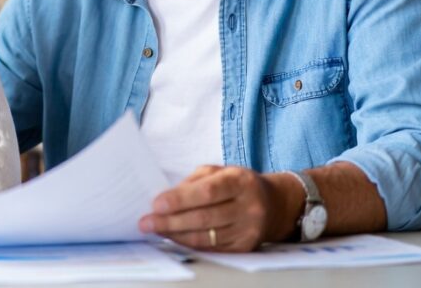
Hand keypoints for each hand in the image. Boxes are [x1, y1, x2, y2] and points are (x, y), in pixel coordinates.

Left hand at [138, 165, 299, 251]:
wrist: (274, 204)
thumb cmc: (237, 184)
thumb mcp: (219, 171)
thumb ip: (193, 182)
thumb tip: (165, 198)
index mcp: (240, 181)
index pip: (207, 192)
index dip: (180, 199)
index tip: (156, 204)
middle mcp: (249, 206)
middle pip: (204, 218)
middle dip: (170, 221)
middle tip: (147, 222)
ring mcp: (249, 229)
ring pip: (207, 237)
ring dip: (176, 235)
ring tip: (155, 230)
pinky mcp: (246, 247)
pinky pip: (213, 249)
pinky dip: (190, 244)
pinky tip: (174, 238)